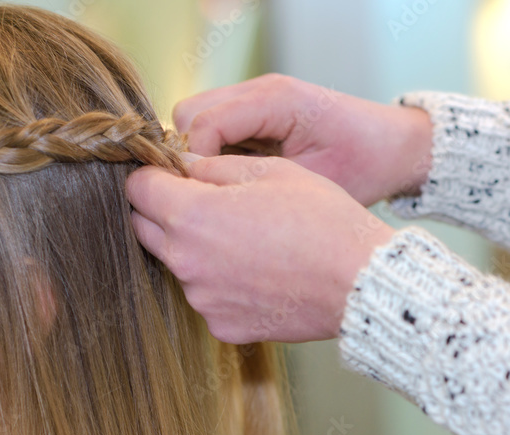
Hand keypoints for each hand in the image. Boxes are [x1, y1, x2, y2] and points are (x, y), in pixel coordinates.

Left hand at [126, 155, 395, 344]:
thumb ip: (213, 166)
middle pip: (145, 228)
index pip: (137, 189)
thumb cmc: (321, 219)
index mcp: (191, 215)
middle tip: (206, 202)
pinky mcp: (218, 325)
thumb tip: (183, 165)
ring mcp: (200, 298)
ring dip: (194, 248)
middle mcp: (185, 261)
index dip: (152, 175)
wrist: (359, 282)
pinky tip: (257, 272)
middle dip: (164, 210)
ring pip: (176, 263)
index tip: (169, 172)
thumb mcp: (269, 170)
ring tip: (245, 239)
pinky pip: (205, 296)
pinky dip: (220, 283)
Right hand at [173, 74, 433, 205]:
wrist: (394, 150)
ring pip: (192, 116)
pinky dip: (211, 149)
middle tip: (210, 189)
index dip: (194, 163)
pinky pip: (210, 124)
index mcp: (275, 101)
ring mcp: (254, 95)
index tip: (204, 195)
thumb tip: (202, 189)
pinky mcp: (253, 108)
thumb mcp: (309, 183)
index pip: (203, 123)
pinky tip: (233, 175)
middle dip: (189, 153)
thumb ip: (252, 180)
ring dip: (198, 151)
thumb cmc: (362, 168)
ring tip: (222, 184)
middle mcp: (259, 90)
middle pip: (188, 112)